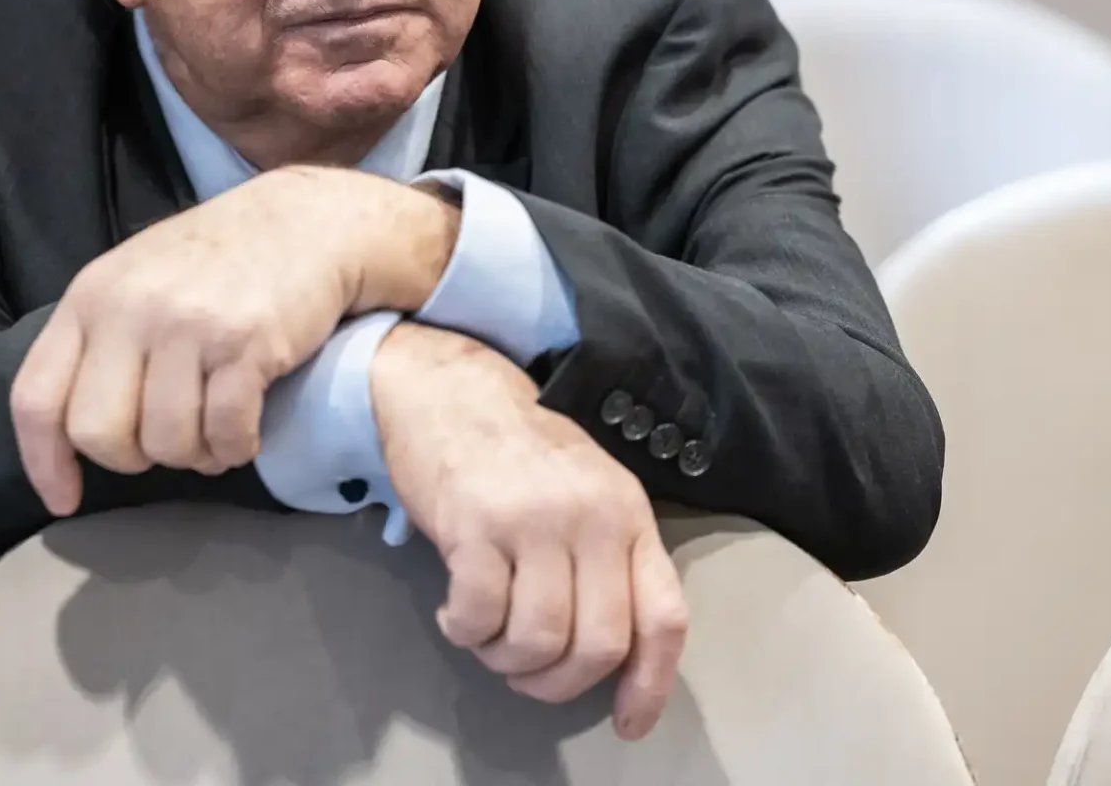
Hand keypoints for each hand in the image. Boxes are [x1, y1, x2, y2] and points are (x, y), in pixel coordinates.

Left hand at [11, 166, 458, 514]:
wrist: (310, 220)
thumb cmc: (221, 259)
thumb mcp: (138, 280)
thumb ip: (103, 342)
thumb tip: (77, 432)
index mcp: (90, 296)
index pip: (37, 397)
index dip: (44, 461)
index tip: (65, 499)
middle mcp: (129, 309)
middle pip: (98, 435)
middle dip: (134, 457)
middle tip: (169, 439)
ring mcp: (187, 326)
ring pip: (165, 443)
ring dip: (196, 454)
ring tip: (217, 429)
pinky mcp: (245, 344)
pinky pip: (225, 434)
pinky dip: (237, 448)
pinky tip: (248, 429)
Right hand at [370, 322, 687, 739]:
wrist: (447, 389)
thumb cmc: (517, 449)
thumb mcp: (586, 491)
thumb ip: (607, 556)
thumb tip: (613, 651)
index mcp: (628, 512)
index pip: (663, 616)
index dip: (651, 684)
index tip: (628, 722)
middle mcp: (591, 516)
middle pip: (597, 644)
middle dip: (557, 682)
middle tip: (524, 670)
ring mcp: (533, 518)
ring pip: (537, 640)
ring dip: (506, 659)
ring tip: (486, 637)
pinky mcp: (474, 524)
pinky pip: (479, 616)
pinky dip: (464, 632)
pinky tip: (455, 614)